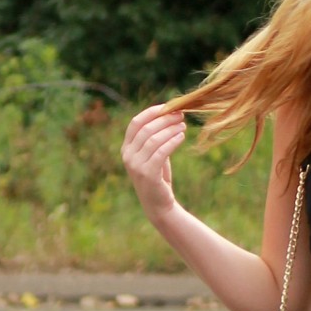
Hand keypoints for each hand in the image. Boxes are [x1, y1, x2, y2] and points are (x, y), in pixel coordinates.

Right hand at [121, 104, 185, 222]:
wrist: (158, 204)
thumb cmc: (158, 177)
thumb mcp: (154, 155)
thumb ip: (155, 138)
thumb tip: (170, 114)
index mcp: (126, 148)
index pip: (136, 123)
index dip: (151, 112)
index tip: (168, 106)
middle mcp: (128, 155)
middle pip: (146, 129)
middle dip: (165, 119)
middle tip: (181, 115)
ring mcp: (135, 165)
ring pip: (153, 139)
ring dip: (170, 129)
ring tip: (183, 125)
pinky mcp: (147, 174)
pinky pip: (161, 152)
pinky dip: (172, 141)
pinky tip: (182, 137)